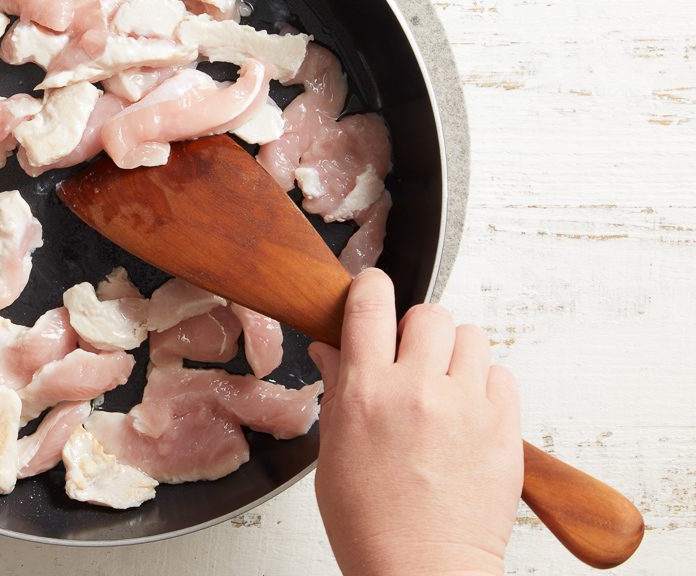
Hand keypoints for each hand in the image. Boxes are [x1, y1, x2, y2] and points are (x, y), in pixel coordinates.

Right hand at [308, 269, 521, 575]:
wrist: (422, 572)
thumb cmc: (372, 525)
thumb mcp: (334, 451)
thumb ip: (339, 389)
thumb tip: (332, 348)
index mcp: (366, 391)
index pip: (371, 303)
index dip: (371, 288)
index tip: (371, 293)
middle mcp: (419, 389)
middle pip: (429, 313)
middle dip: (417, 330)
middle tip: (411, 359)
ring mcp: (466, 406)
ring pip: (471, 337)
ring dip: (456, 354)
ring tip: (444, 388)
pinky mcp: (504, 428)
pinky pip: (502, 375)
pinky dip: (486, 386)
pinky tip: (468, 414)